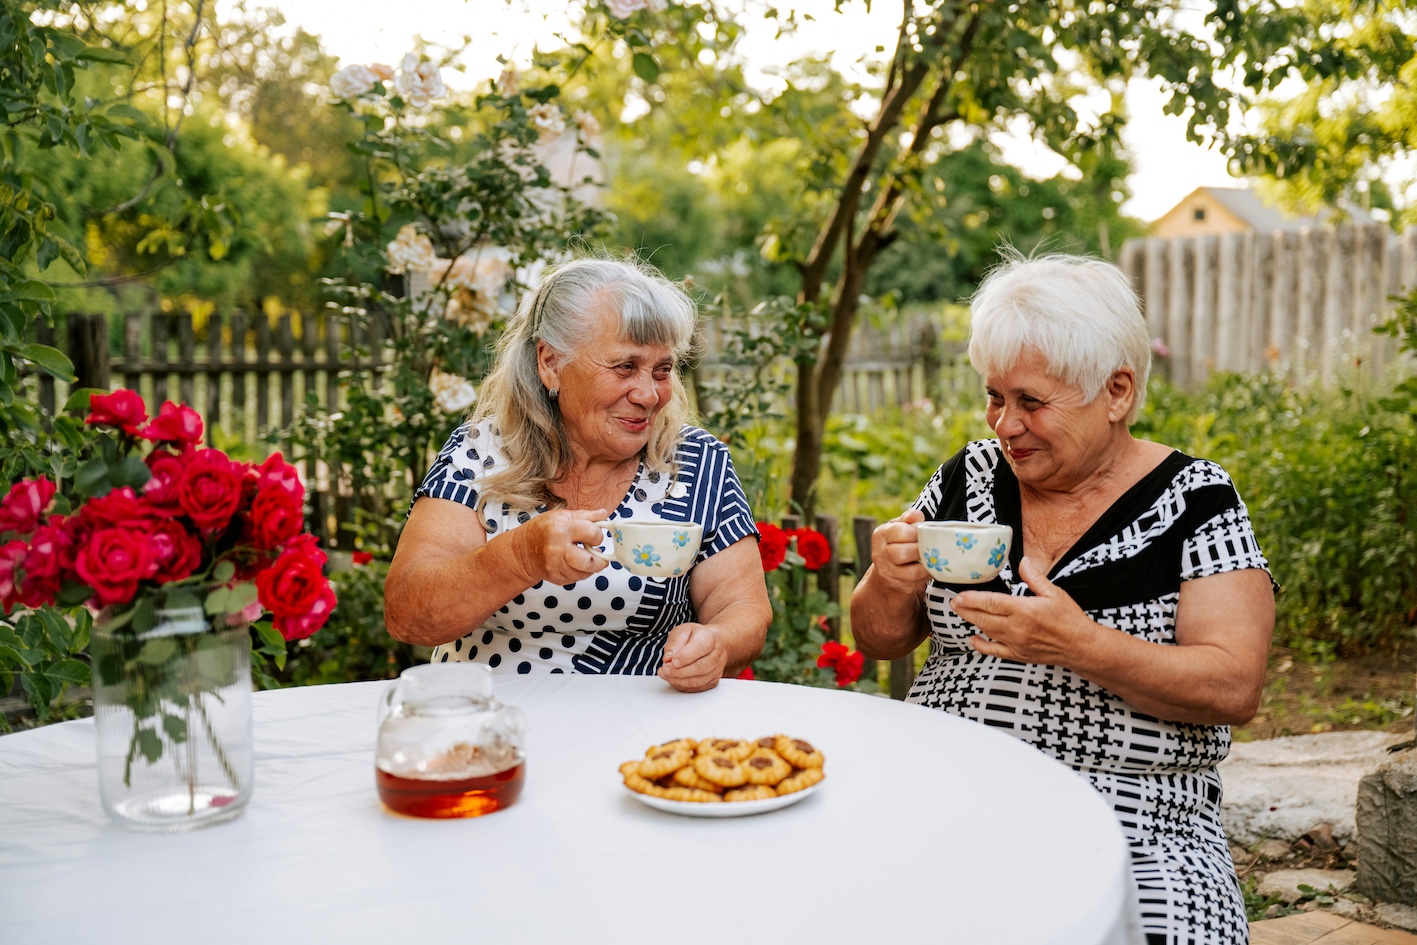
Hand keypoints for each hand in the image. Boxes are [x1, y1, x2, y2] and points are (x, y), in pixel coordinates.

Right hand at [508, 508, 609, 586]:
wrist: (520, 550)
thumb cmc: (540, 530)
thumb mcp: (561, 516)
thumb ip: (585, 516)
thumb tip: (603, 513)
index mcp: (562, 529)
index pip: (592, 533)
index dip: (598, 535)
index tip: (595, 536)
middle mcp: (558, 548)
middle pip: (590, 561)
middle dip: (600, 560)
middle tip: (599, 555)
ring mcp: (555, 565)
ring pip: (584, 573)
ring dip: (590, 568)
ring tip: (586, 558)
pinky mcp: (554, 577)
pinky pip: (575, 579)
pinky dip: (578, 573)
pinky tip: (574, 564)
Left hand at [658, 622, 727, 691]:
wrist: (712, 642)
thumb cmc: (696, 636)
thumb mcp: (682, 631)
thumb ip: (674, 644)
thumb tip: (668, 659)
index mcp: (711, 636)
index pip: (701, 647)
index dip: (686, 656)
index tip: (673, 661)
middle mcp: (717, 654)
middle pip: (701, 667)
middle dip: (680, 671)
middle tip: (665, 669)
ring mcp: (717, 669)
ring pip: (699, 680)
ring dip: (679, 680)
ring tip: (666, 674)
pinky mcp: (714, 680)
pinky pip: (698, 688)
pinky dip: (683, 686)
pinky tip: (674, 679)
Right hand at [870, 508, 929, 593]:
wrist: (888, 570)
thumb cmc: (898, 542)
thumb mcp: (900, 526)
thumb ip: (908, 519)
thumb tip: (918, 515)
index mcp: (881, 534)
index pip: (899, 531)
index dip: (915, 532)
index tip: (923, 533)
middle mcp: (880, 553)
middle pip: (901, 553)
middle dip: (919, 549)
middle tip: (929, 545)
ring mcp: (888, 571)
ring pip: (910, 570)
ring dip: (925, 562)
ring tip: (931, 555)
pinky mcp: (899, 583)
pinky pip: (916, 579)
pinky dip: (926, 572)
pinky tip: (931, 565)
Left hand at [949, 557, 1095, 666]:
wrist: (1081, 647)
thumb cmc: (1070, 619)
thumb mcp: (1054, 593)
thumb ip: (1035, 578)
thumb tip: (1023, 561)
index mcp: (1024, 610)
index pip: (991, 603)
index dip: (973, 599)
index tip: (960, 596)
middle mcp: (1017, 628)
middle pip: (984, 618)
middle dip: (966, 610)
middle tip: (953, 603)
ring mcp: (1016, 643)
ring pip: (987, 632)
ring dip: (972, 622)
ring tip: (960, 613)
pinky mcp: (1018, 655)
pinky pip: (995, 651)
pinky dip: (982, 646)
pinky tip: (973, 638)